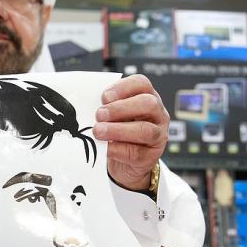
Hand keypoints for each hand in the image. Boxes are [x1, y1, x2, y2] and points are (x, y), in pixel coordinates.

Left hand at [93, 74, 169, 190]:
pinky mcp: (151, 156)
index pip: (142, 83)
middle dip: (120, 108)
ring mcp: (158, 135)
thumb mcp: (114, 115)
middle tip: (99, 115)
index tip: (104, 97)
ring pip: (145, 130)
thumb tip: (88, 104)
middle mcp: (157, 114)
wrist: (125, 162)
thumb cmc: (118, 132)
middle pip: (148, 104)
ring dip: (117, 130)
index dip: (122, 87)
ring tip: (98, 131)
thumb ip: (106, 107)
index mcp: (147, 97)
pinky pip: (136, 152)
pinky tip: (105, 148)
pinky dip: (117, 149)